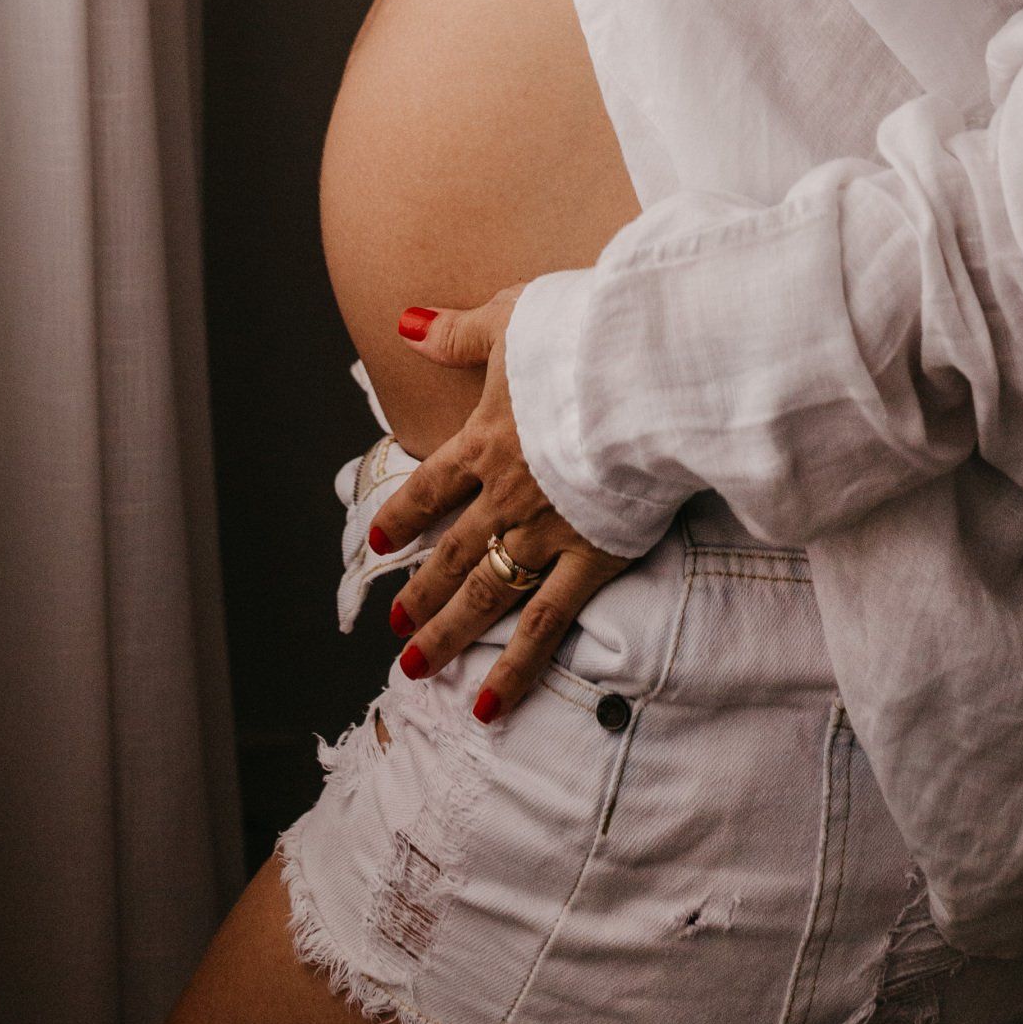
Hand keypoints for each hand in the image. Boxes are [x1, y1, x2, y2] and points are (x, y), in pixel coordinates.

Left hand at [368, 288, 630, 721]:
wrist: (642, 373)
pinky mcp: (591, 557)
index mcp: (484, 441)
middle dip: (419, 590)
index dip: (402, 514)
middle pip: (450, 552)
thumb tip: (403, 322)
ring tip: (418, 668)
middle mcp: (504, 496)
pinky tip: (489, 705)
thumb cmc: (582, 337)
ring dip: (447, 634)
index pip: (429, 487)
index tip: (380, 542)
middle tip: (394, 625)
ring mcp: (545, 533)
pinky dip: (515, 668)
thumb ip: (455, 332)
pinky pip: (545, 625)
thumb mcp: (510, 317)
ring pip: (484, 595)